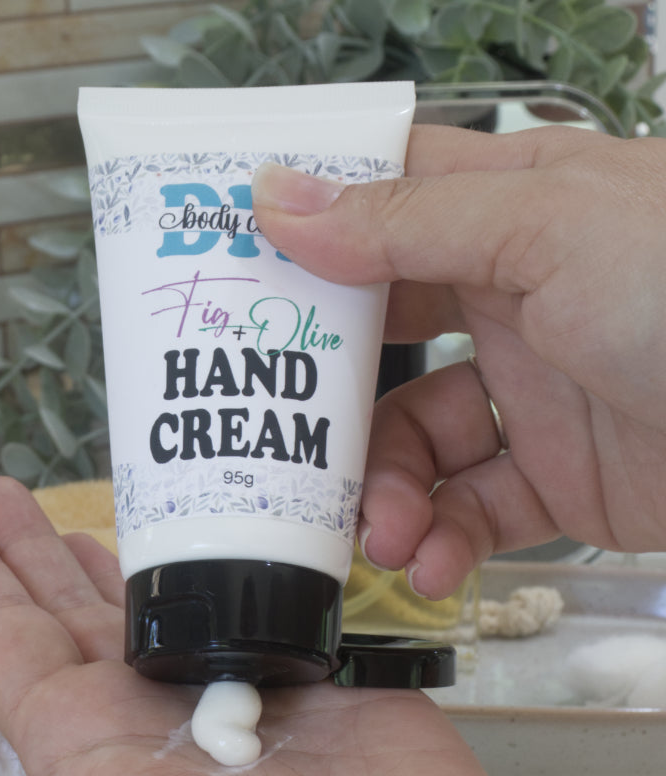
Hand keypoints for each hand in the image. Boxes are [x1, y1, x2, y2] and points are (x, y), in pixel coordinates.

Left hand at [0, 477, 565, 775]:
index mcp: (92, 756)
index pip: (13, 649)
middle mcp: (156, 714)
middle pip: (75, 611)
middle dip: (34, 551)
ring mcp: (239, 682)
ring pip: (160, 595)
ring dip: (121, 548)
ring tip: (82, 503)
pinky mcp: (315, 662)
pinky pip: (265, 589)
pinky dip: (238, 550)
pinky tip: (213, 517)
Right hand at [252, 125, 665, 597]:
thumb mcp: (547, 232)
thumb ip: (405, 224)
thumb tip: (277, 198)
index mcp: (509, 211)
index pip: (381, 206)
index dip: (304, 233)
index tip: (229, 273)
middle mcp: (514, 297)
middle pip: (379, 342)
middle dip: (328, 397)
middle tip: (277, 437)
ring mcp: (535, 393)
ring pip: (415, 442)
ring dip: (383, 492)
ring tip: (377, 533)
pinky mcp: (560, 481)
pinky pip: (471, 511)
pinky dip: (440, 541)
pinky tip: (428, 563)